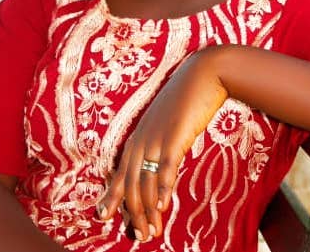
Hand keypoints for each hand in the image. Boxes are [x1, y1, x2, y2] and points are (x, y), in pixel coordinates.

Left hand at [99, 48, 226, 241]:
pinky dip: (164, 188)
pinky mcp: (175, 136)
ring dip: (149, 209)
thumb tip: (161, 165)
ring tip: (153, 230)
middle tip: (141, 235)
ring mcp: (157, 138)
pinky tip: (164, 204)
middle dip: (134, 213)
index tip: (105, 217)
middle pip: (132, 183)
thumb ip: (160, 142)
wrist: (203, 74)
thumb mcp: (167, 122)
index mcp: (138, 136)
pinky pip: (166, 167)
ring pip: (147, 181)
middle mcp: (142, 139)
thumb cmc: (187, 99)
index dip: (113, 197)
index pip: (121, 173)